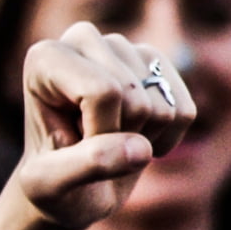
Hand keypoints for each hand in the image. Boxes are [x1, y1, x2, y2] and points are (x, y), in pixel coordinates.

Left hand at [15, 22, 194, 229]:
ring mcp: (125, 49)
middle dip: (118, 137)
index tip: (69, 148)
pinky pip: (184, 113)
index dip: (98, 135)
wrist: (71, 189)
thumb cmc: (52, 186)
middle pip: (134, 98)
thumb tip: (140, 148)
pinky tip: (132, 140)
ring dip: (140, 141)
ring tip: (106, 142)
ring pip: (162, 107)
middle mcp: (84, 40)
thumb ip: (85, 165)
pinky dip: (166, 140)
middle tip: (87, 146)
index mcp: (45, 57)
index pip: (103, 91)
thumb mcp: (49, 187)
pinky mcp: (158, 66)